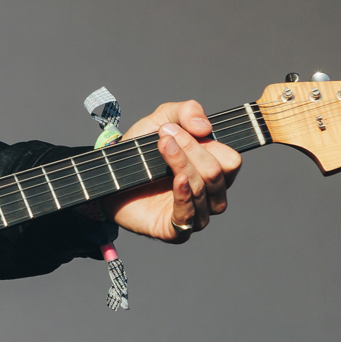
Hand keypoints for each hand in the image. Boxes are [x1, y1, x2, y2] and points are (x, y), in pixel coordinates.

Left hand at [99, 100, 239, 242]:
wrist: (109, 177)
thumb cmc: (140, 152)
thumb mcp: (161, 120)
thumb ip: (186, 112)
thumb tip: (205, 126)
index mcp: (214, 170)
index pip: (231, 160)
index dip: (208, 143)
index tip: (175, 128)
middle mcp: (210, 194)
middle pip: (218, 173)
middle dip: (193, 150)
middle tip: (164, 136)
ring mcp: (195, 213)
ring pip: (203, 190)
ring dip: (183, 164)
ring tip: (163, 146)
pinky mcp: (176, 230)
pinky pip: (189, 214)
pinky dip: (184, 194)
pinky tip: (177, 178)